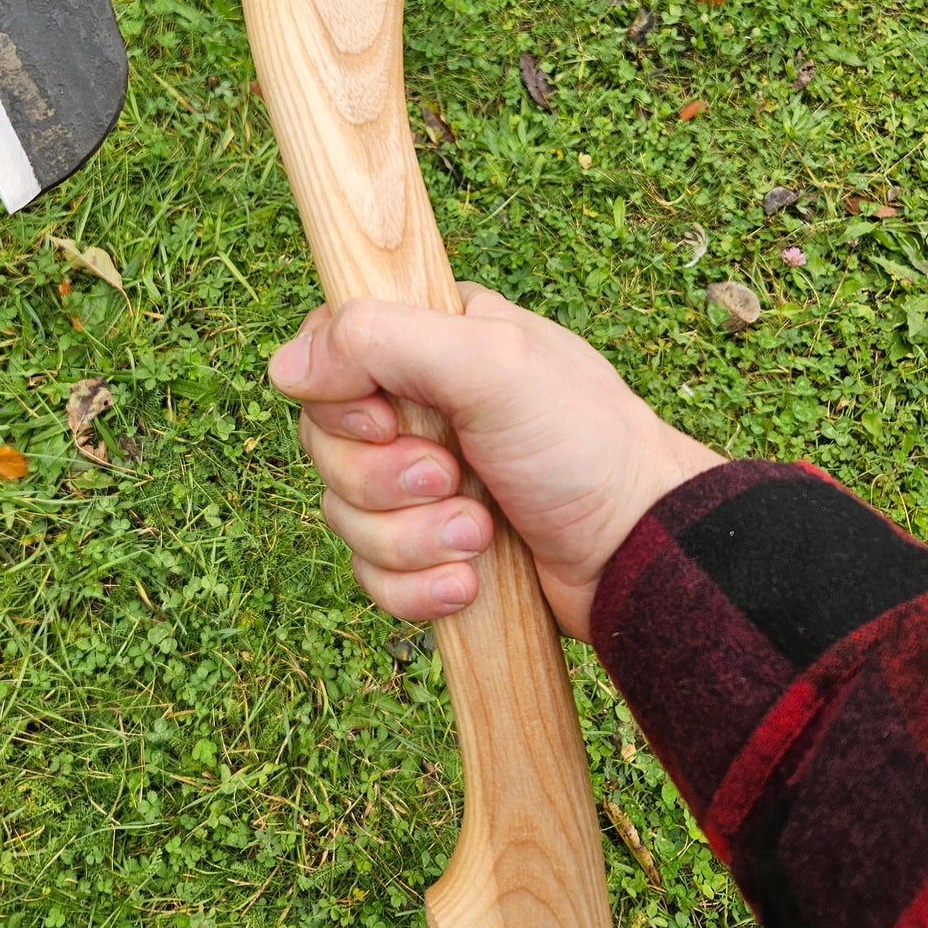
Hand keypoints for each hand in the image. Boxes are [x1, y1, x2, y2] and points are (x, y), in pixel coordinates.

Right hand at [267, 285, 722, 642]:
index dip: (340, 398)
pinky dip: (418, 587)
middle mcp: (422, 406)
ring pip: (344, 515)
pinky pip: (373, 576)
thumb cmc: (585, 445)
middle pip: (325, 444)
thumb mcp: (491, 365)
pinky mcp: (432, 551)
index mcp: (434, 341)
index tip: (384, 419)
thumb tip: (285, 367)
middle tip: (454, 479)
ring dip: (412, 539)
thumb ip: (384, 342)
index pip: (328, 353)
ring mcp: (426, 483)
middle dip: (386, 482)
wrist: (642, 554)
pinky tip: (471, 581)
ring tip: (480, 535)